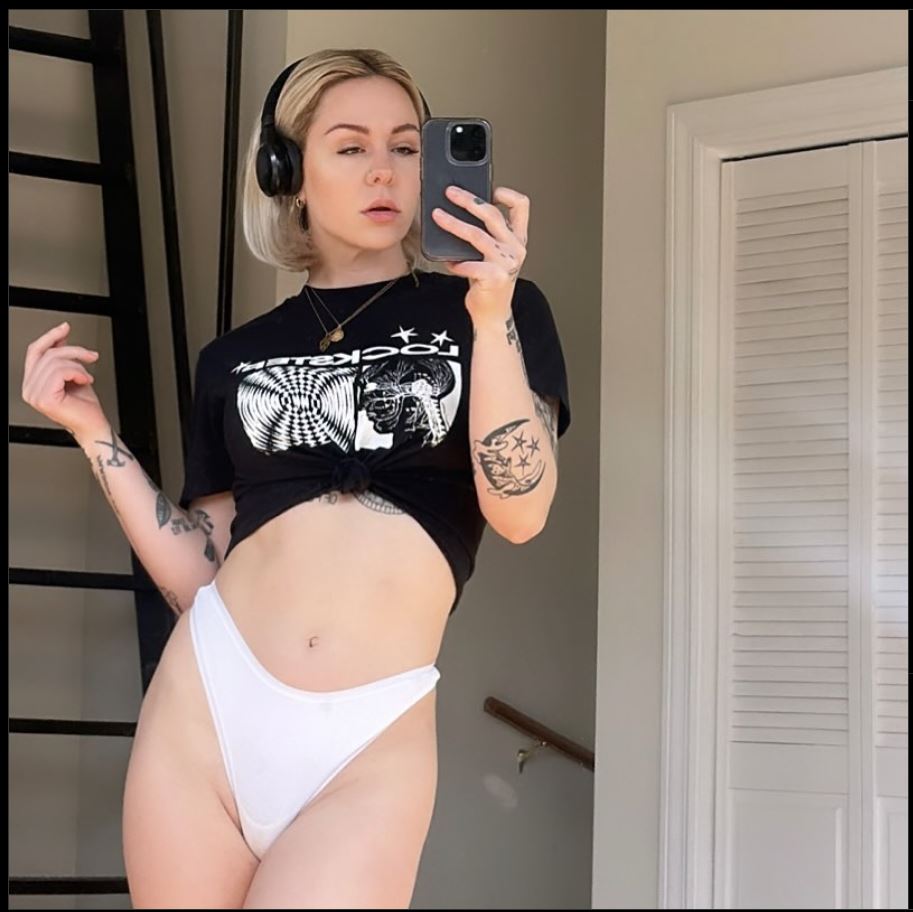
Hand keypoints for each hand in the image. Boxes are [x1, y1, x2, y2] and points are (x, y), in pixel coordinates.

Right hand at [21, 320, 106, 441]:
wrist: (94, 426)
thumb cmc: (85, 406)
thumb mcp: (73, 373)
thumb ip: (63, 357)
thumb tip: (61, 337)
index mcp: (32, 383)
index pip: (34, 352)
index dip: (50, 336)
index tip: (65, 328)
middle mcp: (29, 389)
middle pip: (47, 354)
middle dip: (74, 351)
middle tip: (90, 356)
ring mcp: (34, 394)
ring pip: (56, 361)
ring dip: (78, 365)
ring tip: (86, 376)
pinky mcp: (44, 398)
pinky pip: (61, 371)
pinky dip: (78, 372)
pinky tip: (85, 380)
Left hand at [431, 185, 528, 323]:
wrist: (492, 313)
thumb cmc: (489, 282)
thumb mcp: (493, 254)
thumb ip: (486, 235)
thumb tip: (459, 212)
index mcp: (517, 239)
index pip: (521, 207)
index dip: (507, 194)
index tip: (491, 189)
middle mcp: (515, 248)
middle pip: (491, 214)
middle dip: (468, 200)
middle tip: (449, 193)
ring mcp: (506, 263)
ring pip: (476, 235)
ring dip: (453, 224)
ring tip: (438, 217)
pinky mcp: (495, 277)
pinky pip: (470, 264)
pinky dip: (456, 263)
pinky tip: (448, 262)